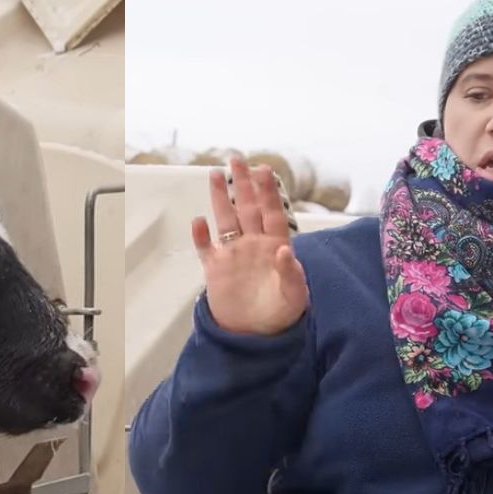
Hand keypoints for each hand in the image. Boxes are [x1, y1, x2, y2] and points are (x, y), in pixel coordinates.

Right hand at [192, 158, 308, 334]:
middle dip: (242, 184)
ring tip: (215, 175)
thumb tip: (285, 250)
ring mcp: (233, 256)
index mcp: (274, 247)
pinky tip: (198, 222)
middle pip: (246, 208)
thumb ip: (291, 273)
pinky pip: (206, 249)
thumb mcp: (294, 297)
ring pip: (225, 221)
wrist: (256, 335)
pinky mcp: (215, 270)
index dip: (268, 192)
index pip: (271, 213)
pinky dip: (201, 236)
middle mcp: (253, 245)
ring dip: (221, 199)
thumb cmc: (281, 314)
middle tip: (236, 159)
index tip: (264, 170)